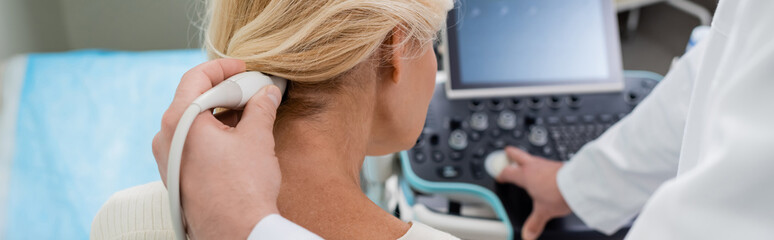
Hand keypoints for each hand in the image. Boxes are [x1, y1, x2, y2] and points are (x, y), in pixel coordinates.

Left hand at [151, 59, 283, 239]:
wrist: (236, 232)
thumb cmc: (243, 187)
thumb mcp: (257, 137)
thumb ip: (261, 107)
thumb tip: (267, 92)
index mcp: (179, 120)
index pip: (196, 77)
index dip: (223, 67)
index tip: (244, 67)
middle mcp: (165, 137)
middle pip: (192, 98)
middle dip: (224, 90)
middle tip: (251, 88)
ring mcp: (167, 159)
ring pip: (192, 122)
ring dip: (220, 112)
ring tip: (249, 111)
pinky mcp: (176, 176)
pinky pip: (192, 142)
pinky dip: (213, 132)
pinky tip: (237, 135)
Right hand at [496, 146, 571, 239]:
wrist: (579, 183)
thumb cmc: (558, 193)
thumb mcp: (543, 211)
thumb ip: (534, 223)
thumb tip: (527, 235)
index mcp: (525, 176)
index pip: (508, 172)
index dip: (502, 175)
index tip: (500, 176)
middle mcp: (535, 166)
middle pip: (518, 155)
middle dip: (512, 154)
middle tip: (508, 151)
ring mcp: (548, 164)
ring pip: (534, 158)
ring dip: (529, 159)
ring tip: (528, 162)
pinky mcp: (560, 164)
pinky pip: (548, 162)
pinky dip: (544, 165)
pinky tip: (548, 171)